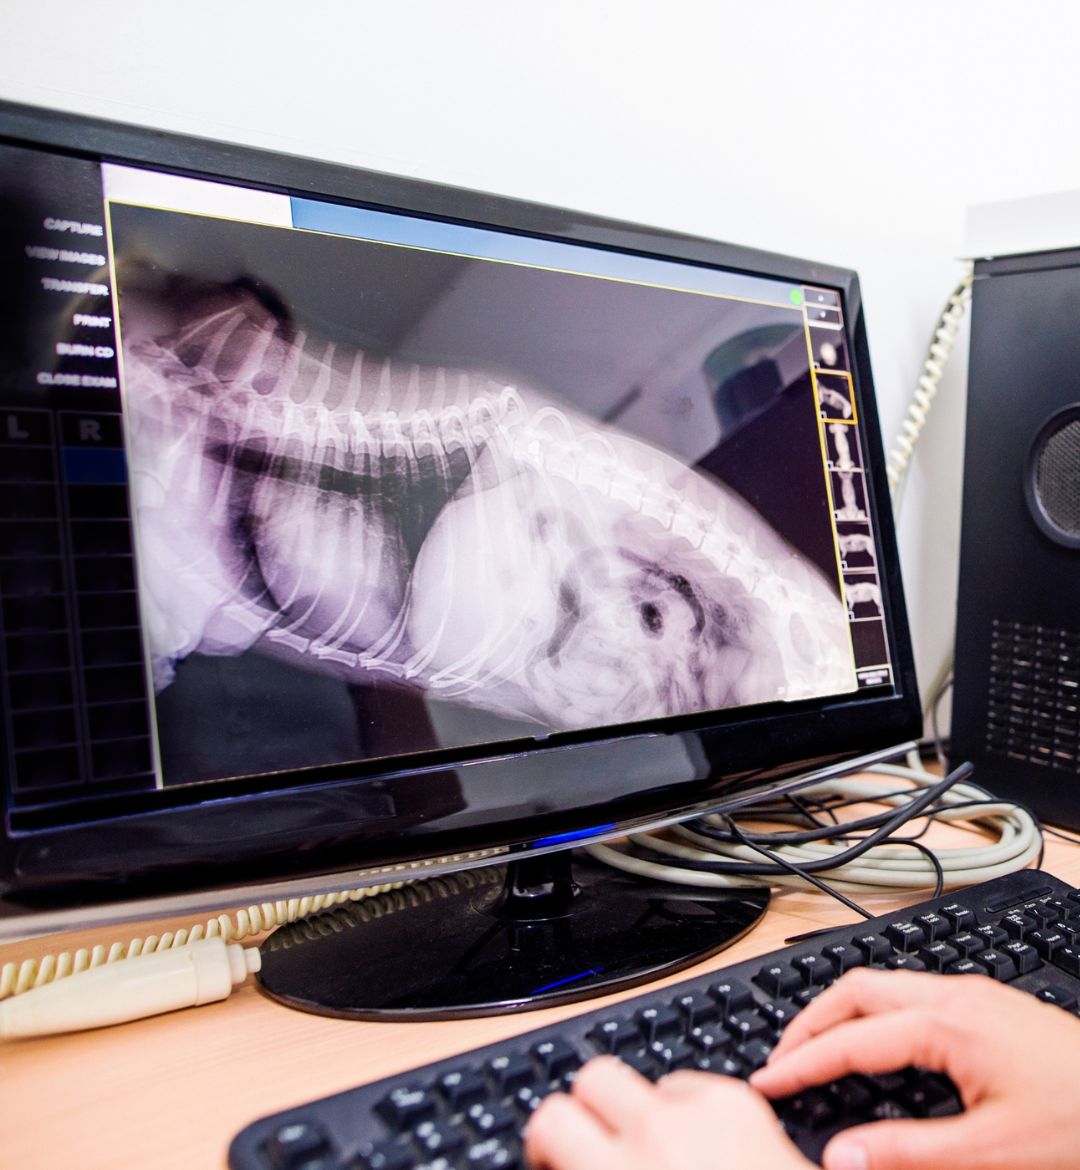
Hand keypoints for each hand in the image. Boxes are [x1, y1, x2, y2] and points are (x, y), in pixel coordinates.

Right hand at [524, 1055, 813, 1169]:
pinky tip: (705, 1145)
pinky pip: (691, 1084)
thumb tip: (569, 1166)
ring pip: (644, 1078)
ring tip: (661, 1149)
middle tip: (602, 1143)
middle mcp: (655, 1133)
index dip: (547, 1137)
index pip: (552, 1118)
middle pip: (593, 1077)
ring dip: (641, 1108)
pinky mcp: (740, 1102)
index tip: (556, 1156)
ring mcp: (700, 1111)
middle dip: (591, 1108)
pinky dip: (688, 1108)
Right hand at [750, 968, 1079, 1169]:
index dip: (802, 1062)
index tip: (766, 1082)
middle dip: (809, 1020)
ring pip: (884, 983)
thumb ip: (909, 1153)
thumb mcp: (993, 1154)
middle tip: (781, 1060)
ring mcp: (974, 994)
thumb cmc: (1077, 1122)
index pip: (851, 1039)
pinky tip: (878, 1044)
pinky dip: (874, 1012)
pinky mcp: (990, 1004)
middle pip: (856, 987)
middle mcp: (955, 995)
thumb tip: (840, 1156)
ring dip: (841, 1011)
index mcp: (946, 1023)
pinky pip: (911, 992)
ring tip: (817, 1049)